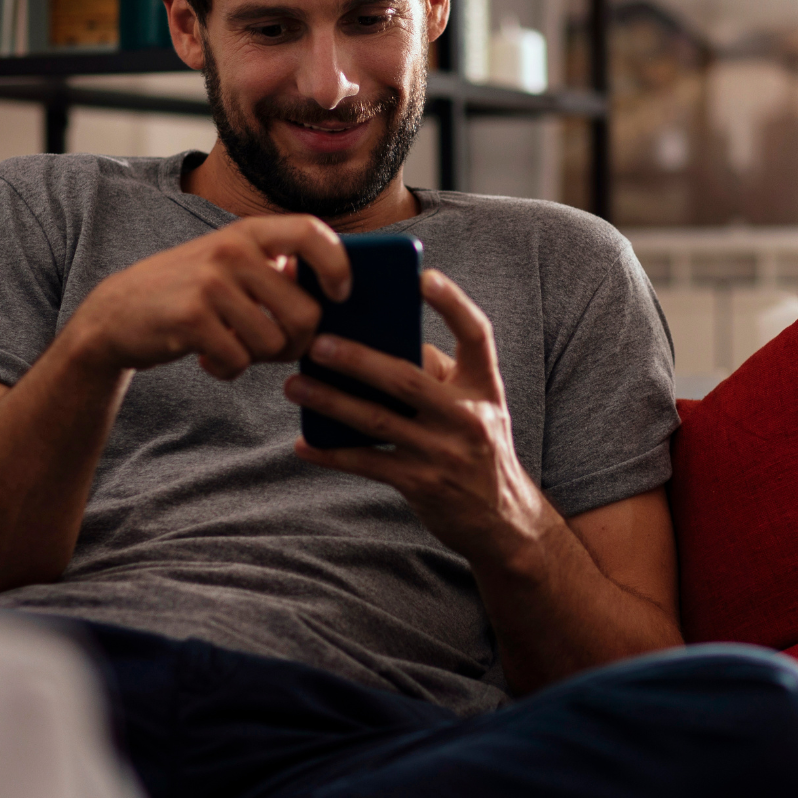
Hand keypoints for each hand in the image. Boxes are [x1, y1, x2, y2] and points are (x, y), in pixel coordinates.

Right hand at [65, 215, 350, 379]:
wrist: (116, 313)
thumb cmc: (189, 293)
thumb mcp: (230, 264)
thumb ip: (276, 268)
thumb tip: (331, 292)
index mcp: (248, 232)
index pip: (312, 232)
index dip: (337, 265)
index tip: (339, 296)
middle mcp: (232, 250)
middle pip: (305, 313)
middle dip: (295, 343)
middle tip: (270, 346)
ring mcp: (211, 282)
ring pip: (274, 343)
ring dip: (257, 358)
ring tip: (230, 346)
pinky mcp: (192, 318)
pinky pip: (239, 360)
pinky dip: (228, 370)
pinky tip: (207, 358)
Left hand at [284, 270, 558, 568]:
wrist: (502, 521)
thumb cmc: (476, 448)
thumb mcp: (475, 407)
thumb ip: (437, 374)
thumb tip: (376, 342)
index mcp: (485, 387)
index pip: (477, 334)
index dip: (452, 303)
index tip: (423, 276)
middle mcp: (469, 417)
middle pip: (407, 378)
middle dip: (358, 359)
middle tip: (317, 342)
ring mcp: (445, 453)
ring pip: (377, 421)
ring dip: (330, 402)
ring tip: (294, 385)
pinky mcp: (423, 485)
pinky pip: (368, 463)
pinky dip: (332, 453)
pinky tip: (303, 444)